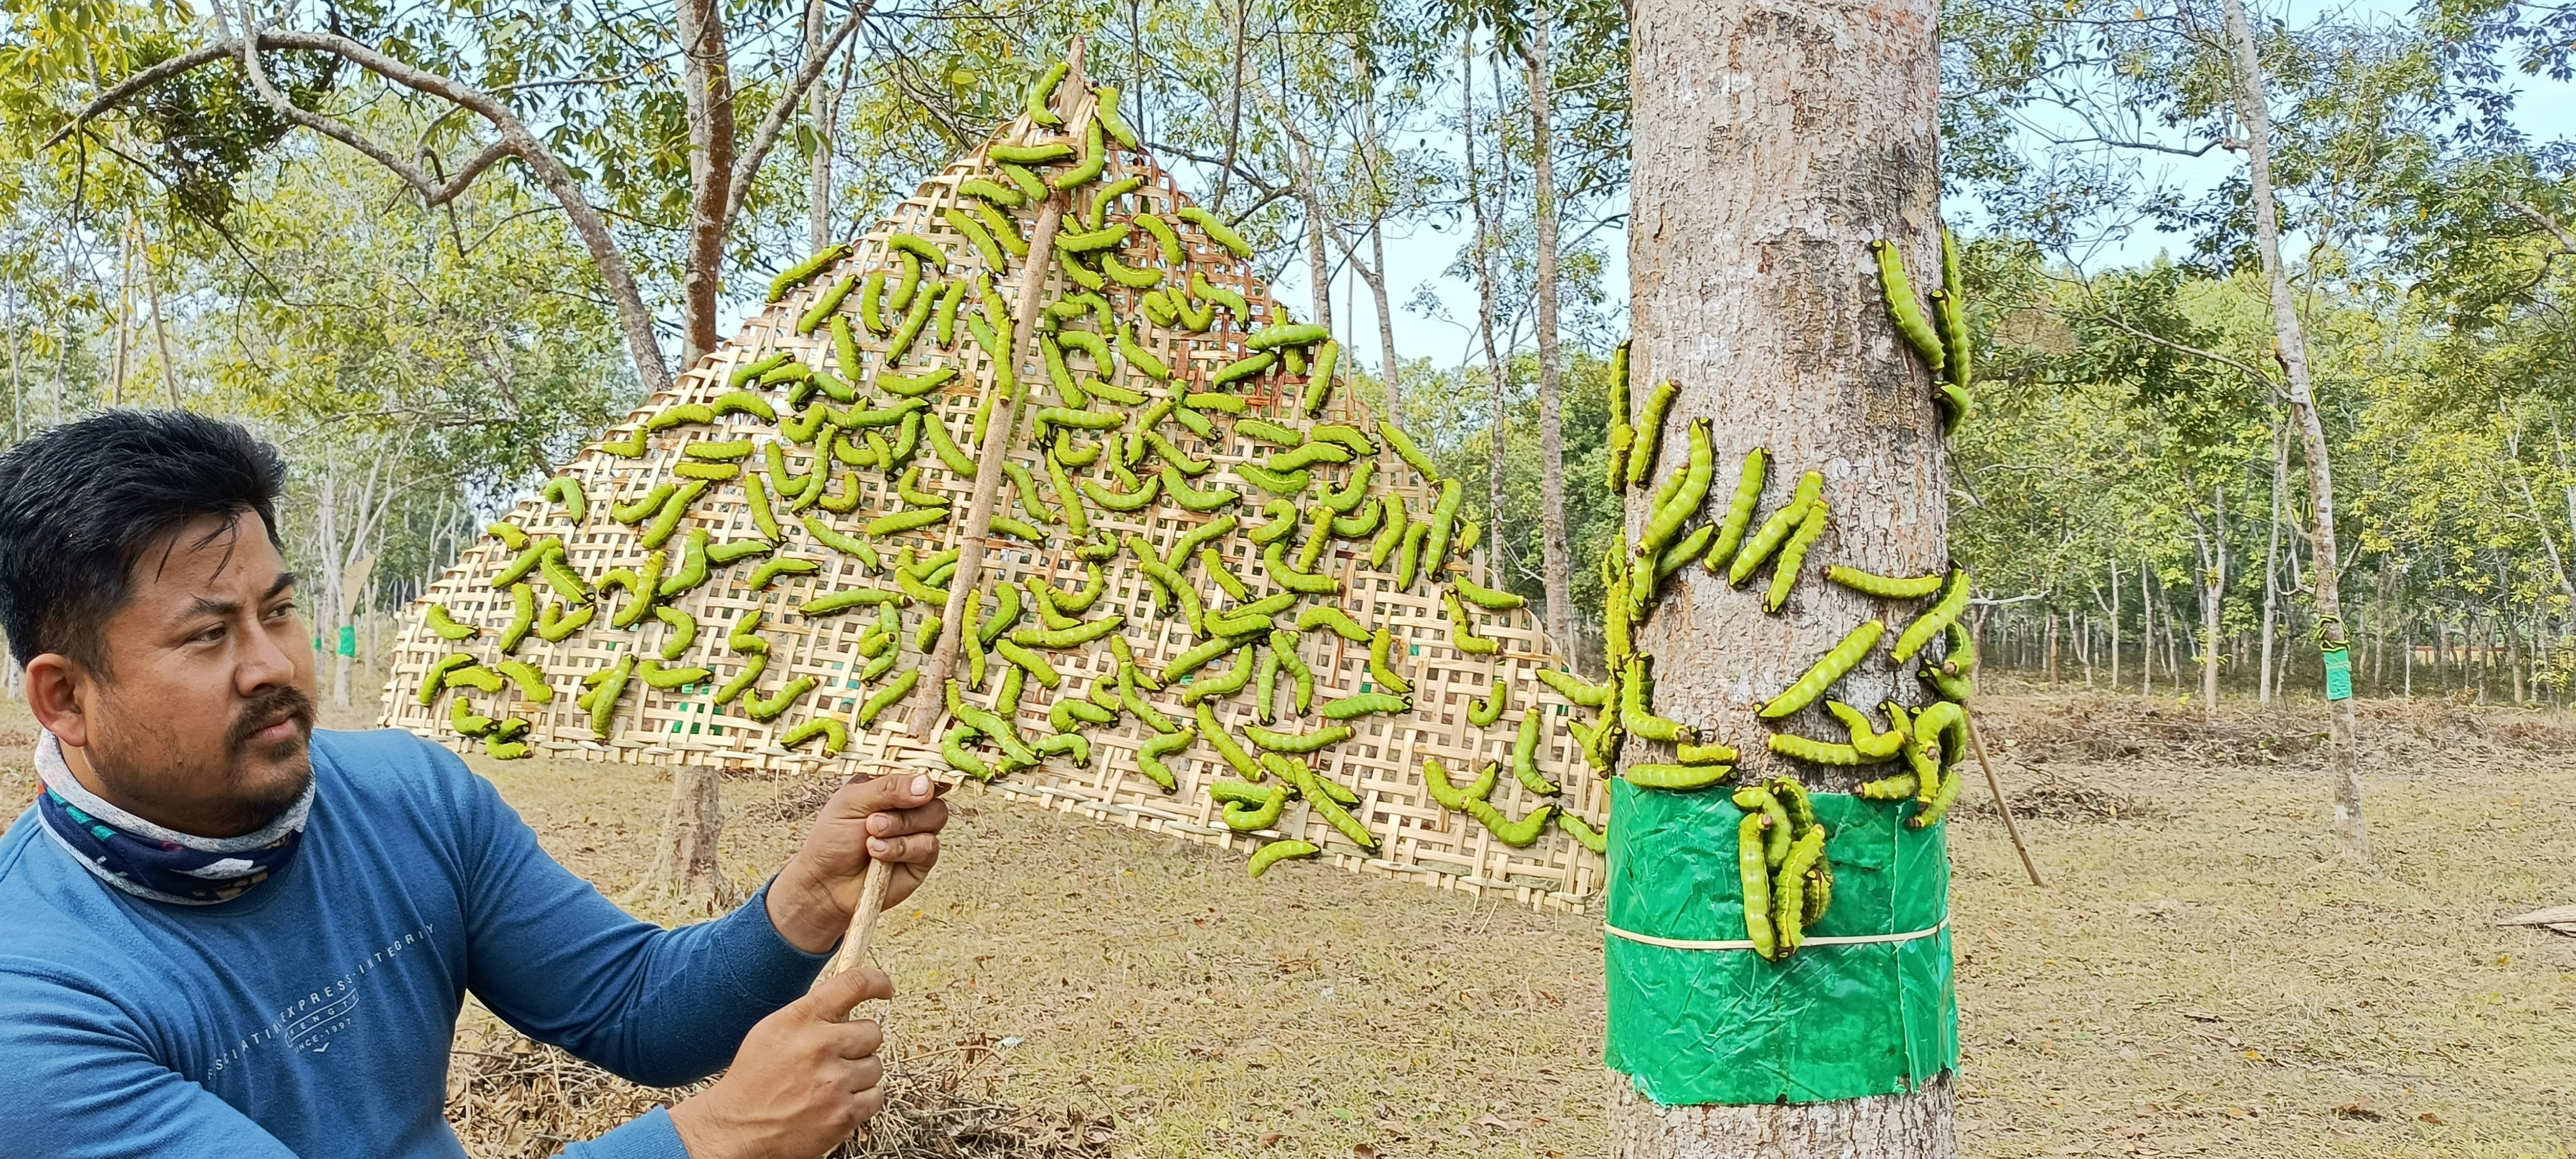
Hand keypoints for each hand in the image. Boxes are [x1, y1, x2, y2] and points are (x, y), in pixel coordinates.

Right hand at [667, 967, 890, 1158]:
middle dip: (859, 1043)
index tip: (884, 989)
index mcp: (800, 1019)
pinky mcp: (843, 1114)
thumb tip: (848, 1000)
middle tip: (836, 1057)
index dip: (877, 981)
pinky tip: (836, 1102)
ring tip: (829, 1084)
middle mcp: (820, 1046)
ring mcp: (834, 1082)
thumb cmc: (755, 1077)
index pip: (854, 984)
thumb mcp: (772, 1030)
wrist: (737, 1129)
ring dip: (859, 1074)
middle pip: (873, 1030)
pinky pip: (876, 1096)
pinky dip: (862, 1100)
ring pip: (875, 1066)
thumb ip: (809, 1013)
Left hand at [766, 773, 946, 953]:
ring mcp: (916, 834)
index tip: (919, 787)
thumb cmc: (832, 839)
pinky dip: (903, 849)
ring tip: (871, 839)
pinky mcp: (921, 861)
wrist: (825, 883)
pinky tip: (879, 855)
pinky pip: (929, 847)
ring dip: (901, 829)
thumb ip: (888, 788)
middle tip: (873, 822)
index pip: (919, 774)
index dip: (922, 780)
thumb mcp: (851, 802)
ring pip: (935, 819)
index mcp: (890, 789)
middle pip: (933, 798)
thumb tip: (925, 784)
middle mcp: (908, 810)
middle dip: (904, 811)